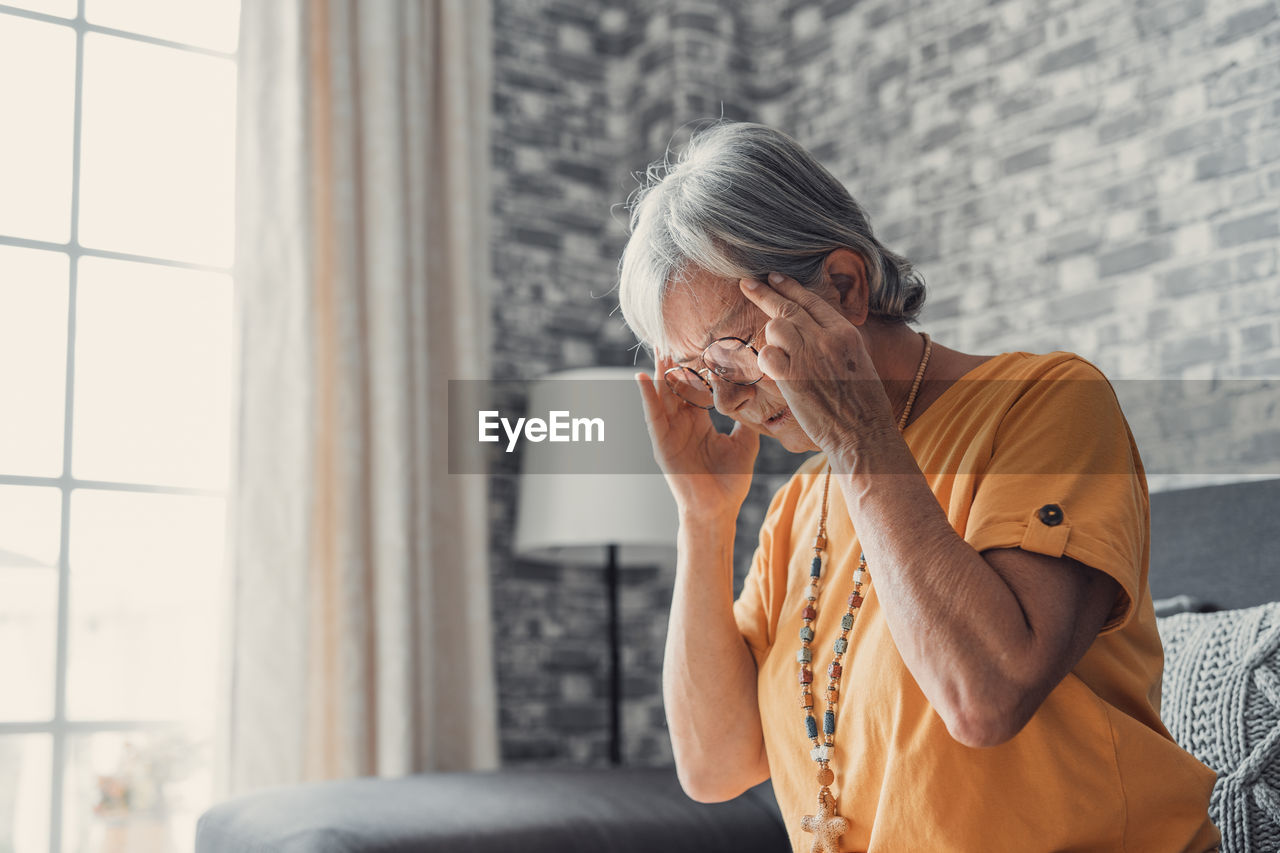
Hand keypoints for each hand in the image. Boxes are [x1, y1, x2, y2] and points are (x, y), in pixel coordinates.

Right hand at [635, 355, 758, 522]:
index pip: (695, 388)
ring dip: (658, 372)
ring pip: (662, 396)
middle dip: (673, 363)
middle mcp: (682, 424)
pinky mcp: (661, 444)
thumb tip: (758, 398)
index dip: (697, 367)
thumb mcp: (745, 443)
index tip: (702, 342)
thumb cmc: (730, 481)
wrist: (718, 510)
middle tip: (672, 335)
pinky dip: (646, 396)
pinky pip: (652, 416)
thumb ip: (746, 419)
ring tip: (658, 347)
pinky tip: (641, 377)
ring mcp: (670, 433)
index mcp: (699, 423)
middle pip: (675, 386)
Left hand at [738, 272, 897, 458]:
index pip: (811, 300)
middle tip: (746, 283)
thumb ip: (834, 341)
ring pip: (776, 327)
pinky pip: (767, 356)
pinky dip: (766, 361)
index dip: (789, 286)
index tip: (773, 277)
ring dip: (771, 338)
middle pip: (787, 307)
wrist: (864, 432)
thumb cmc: (863, 405)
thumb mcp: (858, 360)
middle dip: (763, 293)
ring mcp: (809, 356)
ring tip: (779, 355)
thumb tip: (813, 331)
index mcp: (845, 333)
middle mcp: (826, 338)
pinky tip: (774, 371)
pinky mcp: (793, 377)